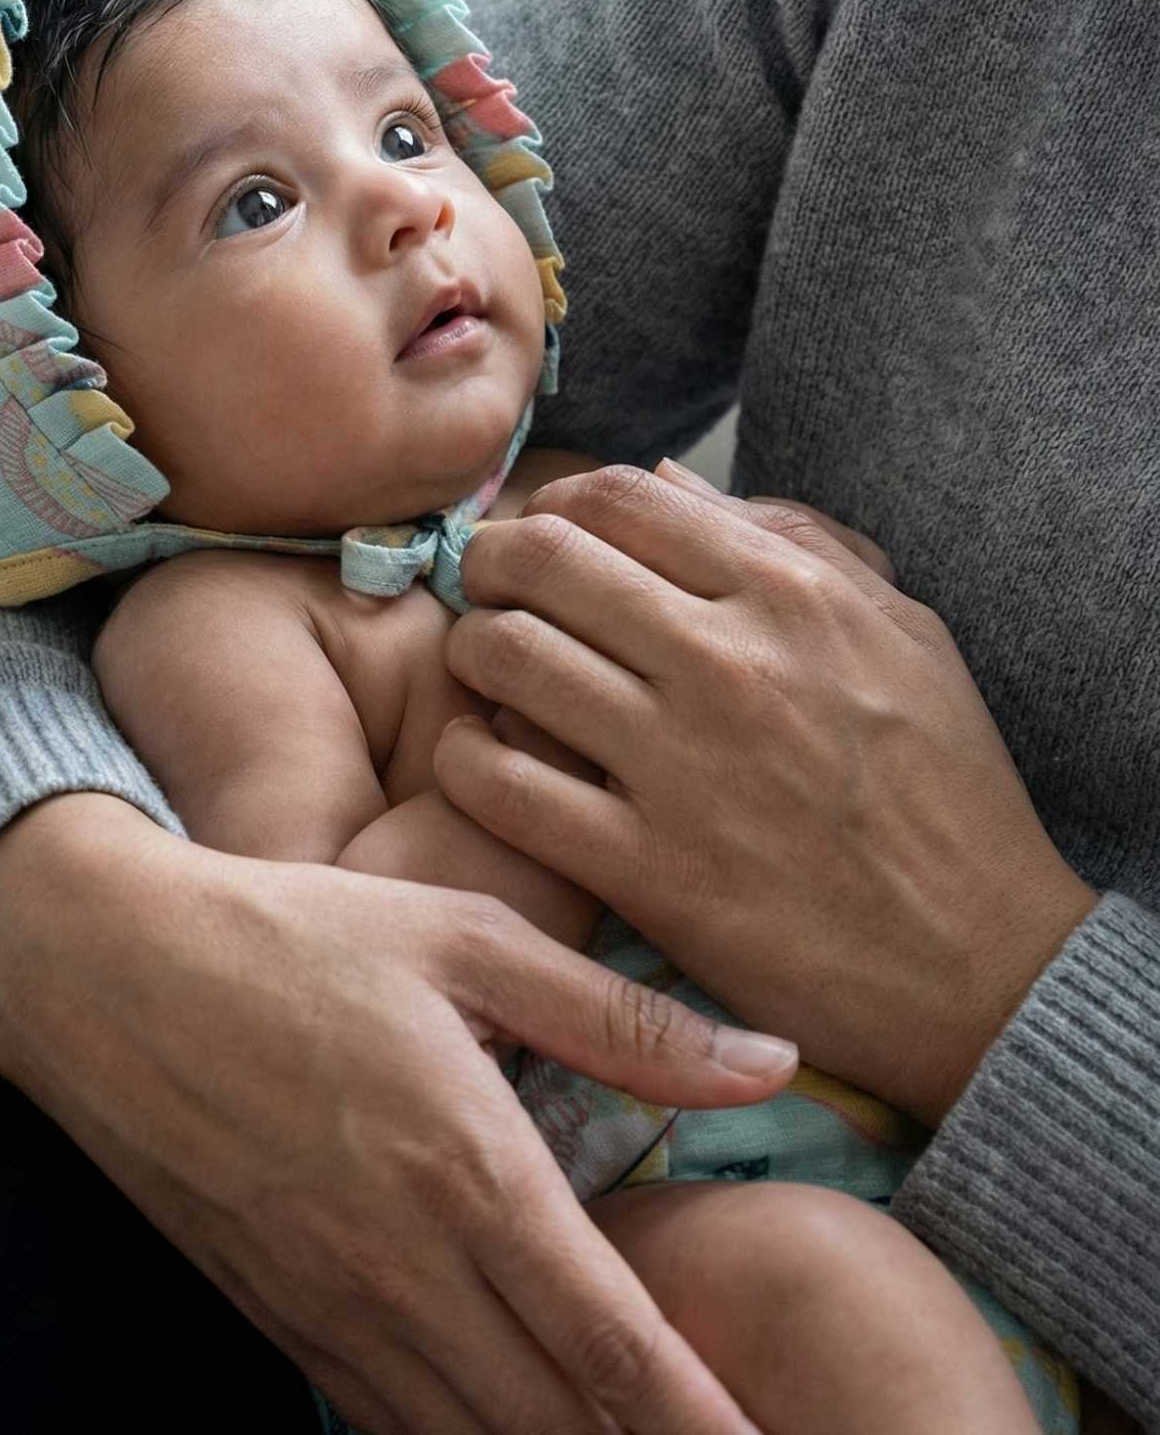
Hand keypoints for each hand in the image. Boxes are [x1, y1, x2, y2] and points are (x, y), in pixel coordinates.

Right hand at [0, 791, 796, 1434]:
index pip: (616, 1344)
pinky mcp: (278, 1319)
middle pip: (554, 1426)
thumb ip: (622, 1020)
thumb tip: (773, 1063)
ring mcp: (333, 1308)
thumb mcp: (466, 938)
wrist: (103, 972)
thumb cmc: (297, 935)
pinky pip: (388, 1423)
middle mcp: (407, 1266)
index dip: (703, 1421)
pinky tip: (502, 1432)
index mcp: (470, 1169)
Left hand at [437, 460, 1098, 1124]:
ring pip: (507, 657)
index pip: (618, 497)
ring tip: (483, 672)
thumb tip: (663, 481)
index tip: (539, 536)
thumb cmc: (943, 790)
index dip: (553, 505)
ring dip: (473, 652)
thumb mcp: (902, 630)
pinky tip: (479, 758)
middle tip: (484, 590)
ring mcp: (680, 765)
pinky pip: (502, 785)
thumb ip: (790, 538)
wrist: (980, 966)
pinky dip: (467, 759)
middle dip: (491, 562)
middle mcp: (727, 662)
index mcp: (789, 593)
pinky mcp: (646, 869)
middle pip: (544, 559)